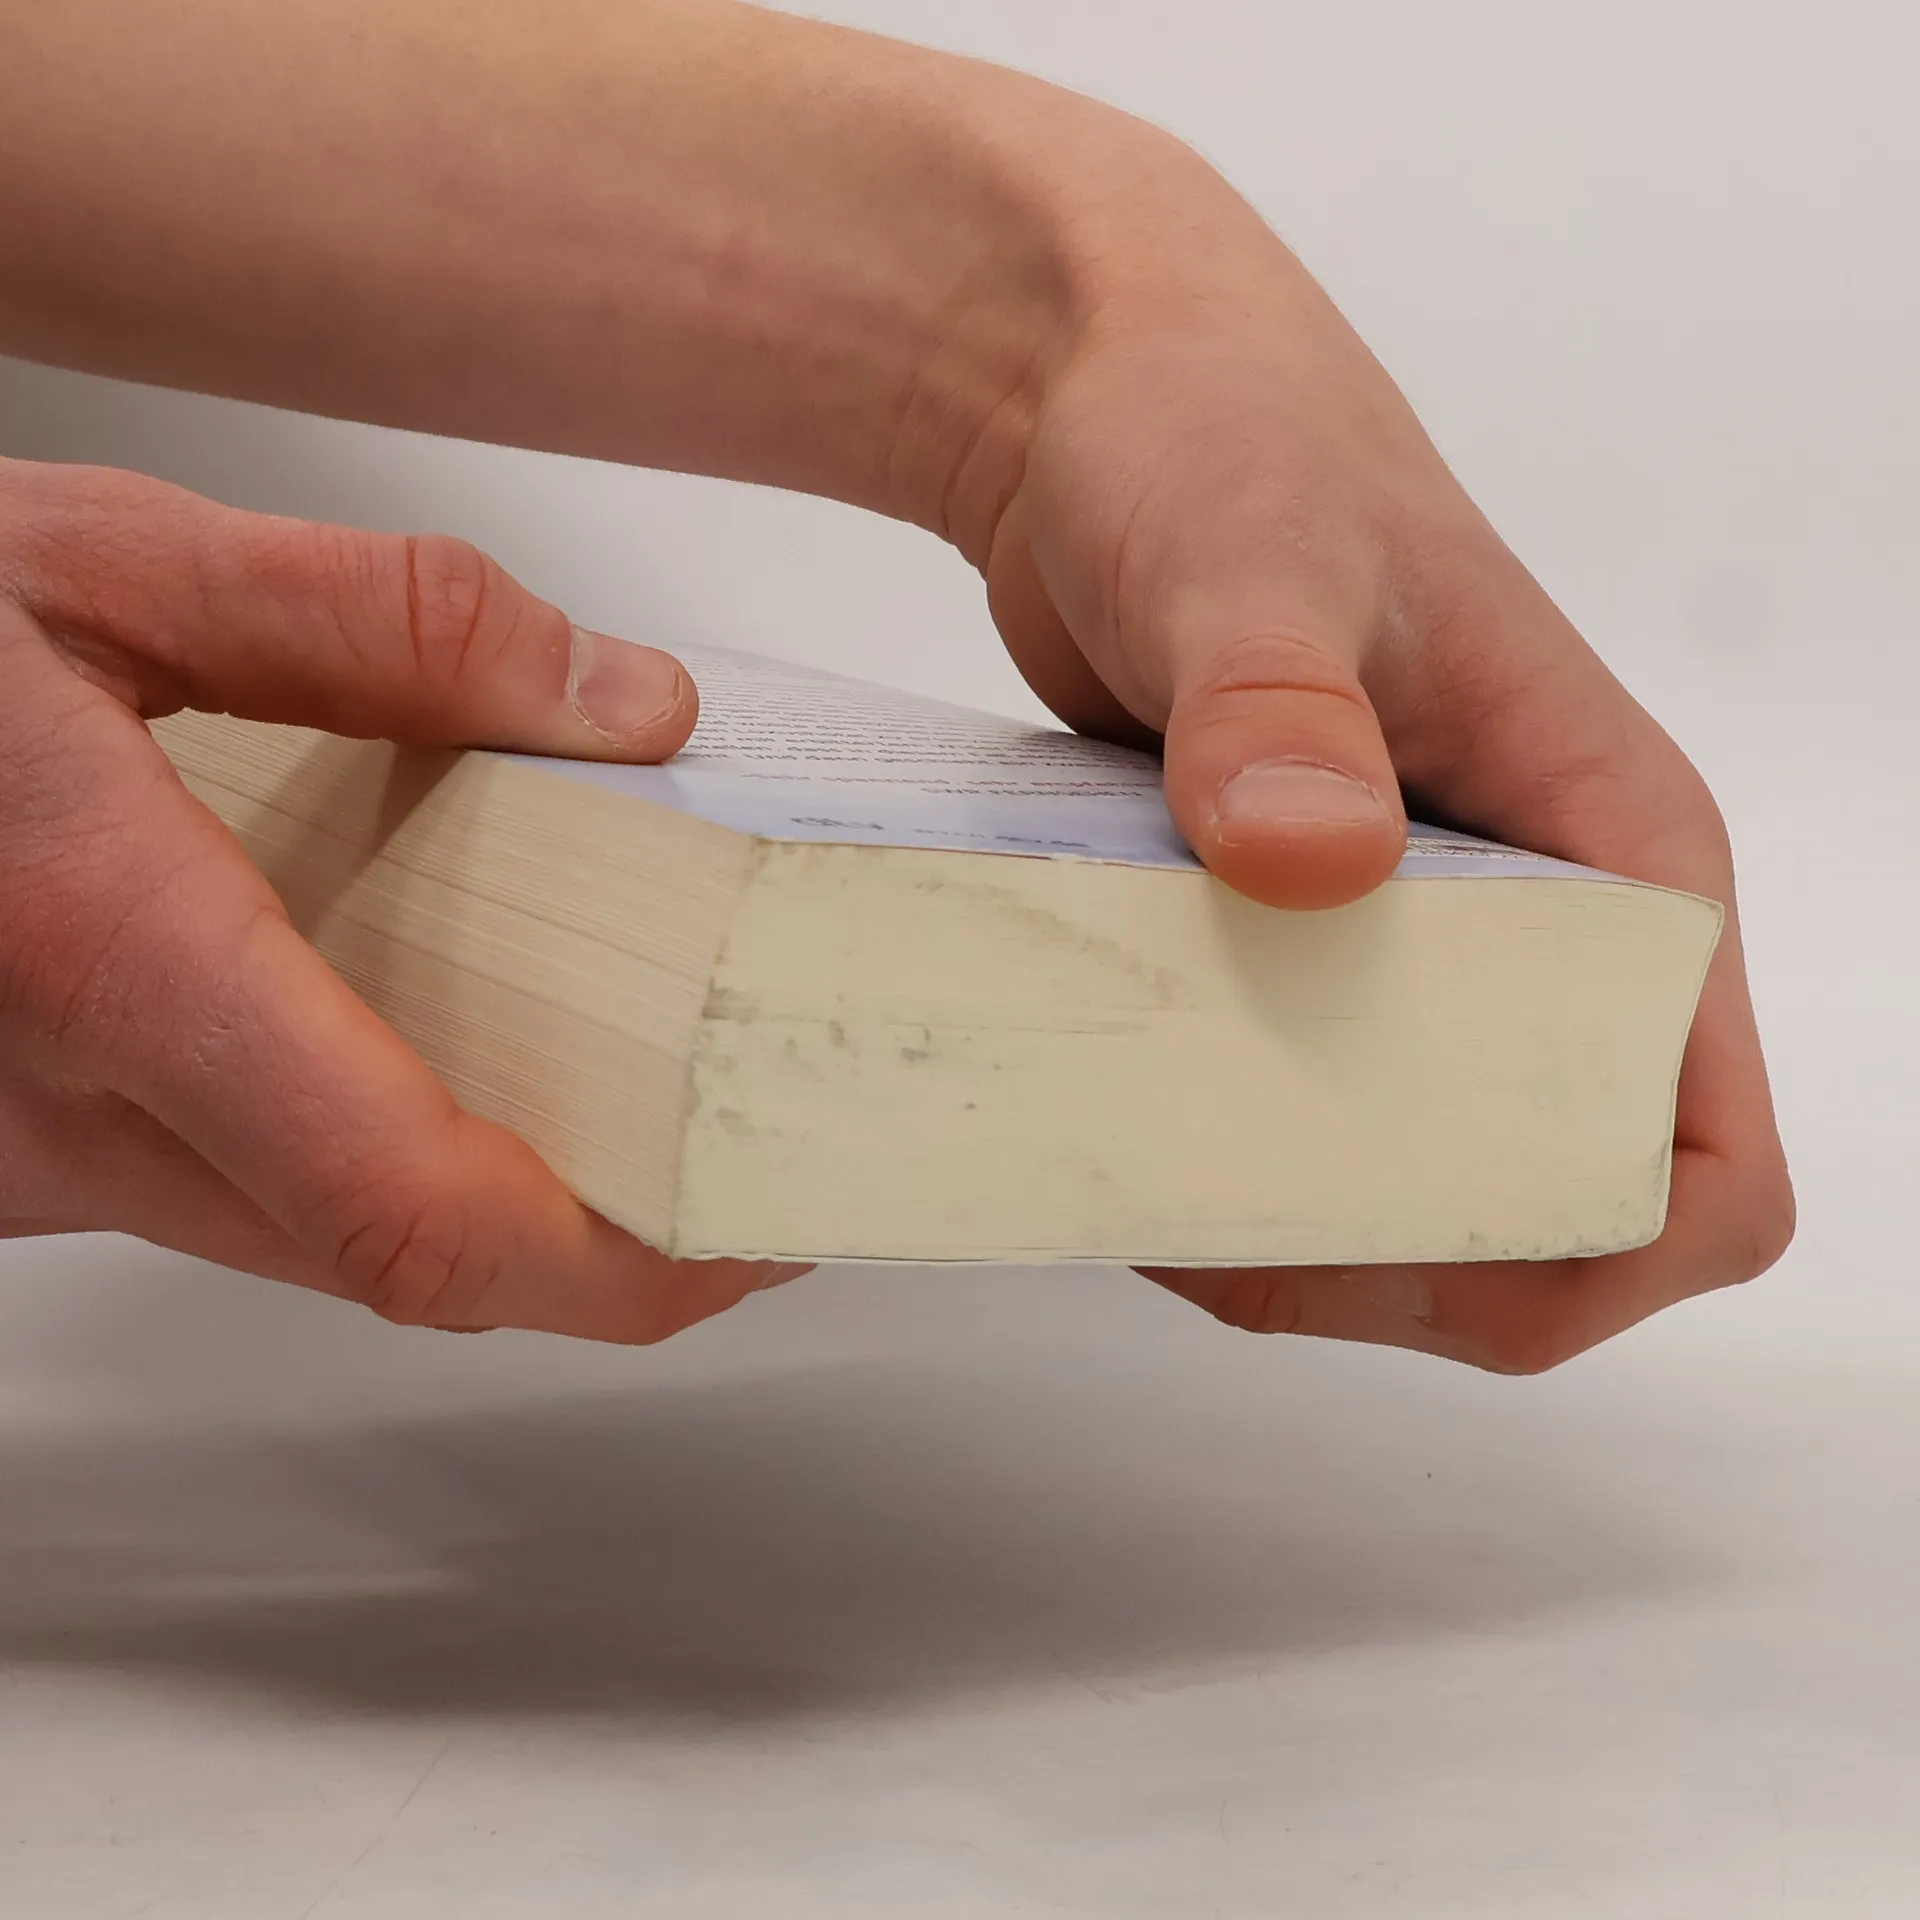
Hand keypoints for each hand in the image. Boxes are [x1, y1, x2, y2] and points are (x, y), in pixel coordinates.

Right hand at [0, 457, 800, 1338]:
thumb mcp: (104, 564)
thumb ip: (387, 621)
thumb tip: (624, 705)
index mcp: (104, 949)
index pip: (404, 1202)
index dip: (604, 1264)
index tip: (739, 1238)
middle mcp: (59, 1106)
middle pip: (390, 1257)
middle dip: (593, 1252)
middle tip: (740, 1169)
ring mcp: (29, 1158)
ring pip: (316, 1242)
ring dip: (496, 1209)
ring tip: (646, 1107)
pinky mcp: (23, 1153)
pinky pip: (240, 1200)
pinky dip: (380, 1165)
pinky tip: (459, 1066)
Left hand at [970, 154, 1794, 1369]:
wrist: (1112, 409)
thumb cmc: (1225, 441)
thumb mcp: (1250, 559)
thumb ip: (1280, 704)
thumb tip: (1314, 861)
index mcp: (1617, 849)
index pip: (1702, 1149)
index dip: (1592, 1250)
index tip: (1404, 1247)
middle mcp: (1545, 918)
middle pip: (1558, 1202)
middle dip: (1414, 1269)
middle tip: (1226, 1240)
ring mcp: (1424, 941)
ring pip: (1430, 1181)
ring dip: (1309, 1236)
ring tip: (1158, 1198)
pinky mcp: (1312, 941)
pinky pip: (1311, 1115)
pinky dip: (1234, 1164)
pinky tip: (1126, 1136)